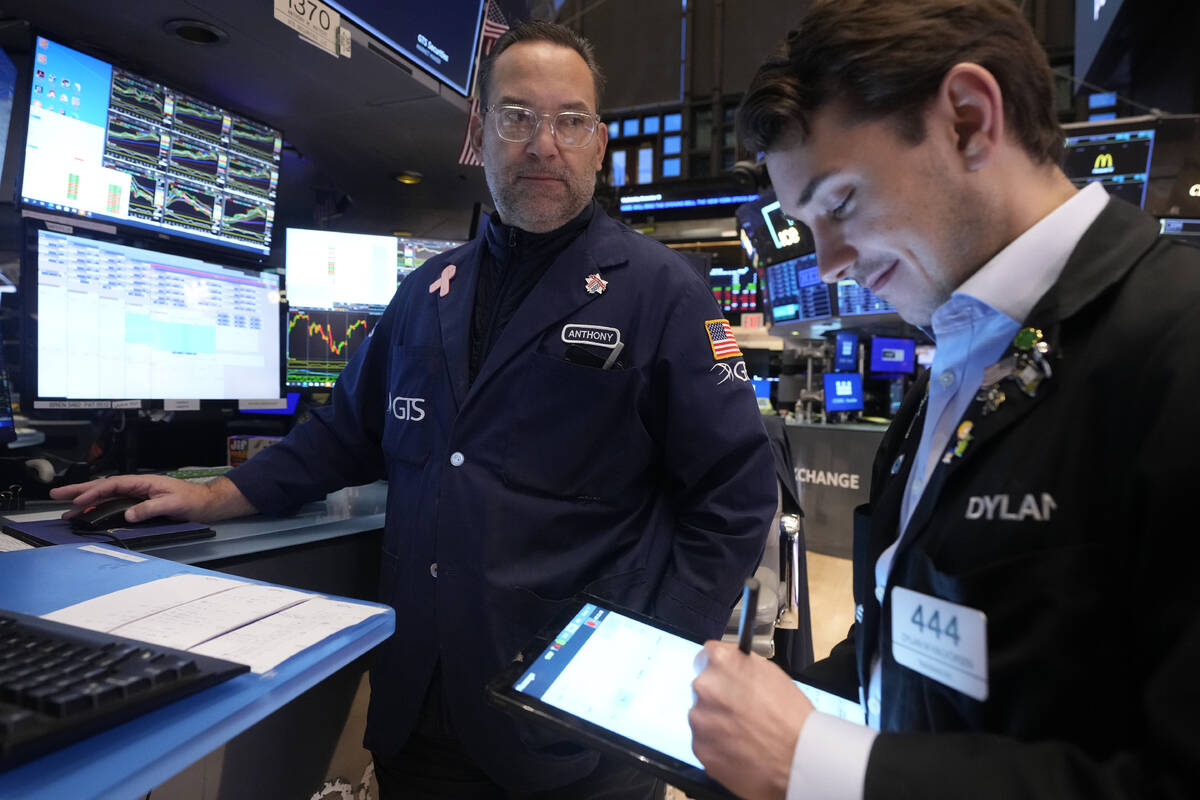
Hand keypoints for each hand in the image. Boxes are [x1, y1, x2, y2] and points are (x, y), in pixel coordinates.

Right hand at [50, 475, 256, 522]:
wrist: (206, 504)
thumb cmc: (192, 501)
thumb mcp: (173, 504)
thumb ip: (151, 508)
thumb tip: (128, 514)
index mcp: (143, 482)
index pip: (112, 485)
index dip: (93, 492)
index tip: (77, 500)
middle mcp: (137, 487)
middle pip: (104, 487)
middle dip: (79, 491)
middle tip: (56, 495)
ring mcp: (137, 495)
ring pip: (106, 496)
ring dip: (86, 502)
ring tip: (65, 510)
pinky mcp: (140, 504)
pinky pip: (114, 504)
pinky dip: (99, 508)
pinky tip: (88, 514)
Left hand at [689, 640, 813, 799]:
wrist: (799, 757)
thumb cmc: (791, 716)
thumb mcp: (769, 673)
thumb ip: (740, 666)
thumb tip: (729, 668)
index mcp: (721, 661)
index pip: (705, 657)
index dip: (719, 670)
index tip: (725, 679)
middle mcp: (704, 687)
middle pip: (703, 688)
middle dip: (717, 697)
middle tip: (740, 710)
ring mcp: (699, 719)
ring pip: (702, 716)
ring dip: (716, 722)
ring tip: (743, 732)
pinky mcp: (699, 747)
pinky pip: (704, 741)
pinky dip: (717, 745)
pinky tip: (739, 747)